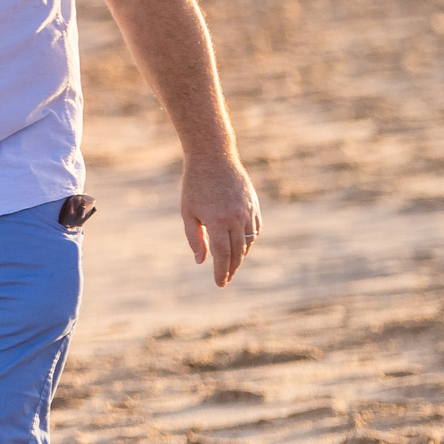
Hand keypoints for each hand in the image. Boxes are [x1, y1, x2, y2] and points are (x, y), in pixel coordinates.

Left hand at [182, 151, 261, 287]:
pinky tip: (241, 246)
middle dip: (231, 268)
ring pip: (248, 242)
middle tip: (225, 279)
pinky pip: (255, 230)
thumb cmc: (195, 186)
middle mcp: (236, 218)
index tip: (220, 284)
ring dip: (240, 256)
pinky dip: (249, 241)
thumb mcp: (188, 213)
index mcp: (217, 221)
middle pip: (237, 253)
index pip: (222, 255)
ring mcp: (248, 211)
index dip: (221, 272)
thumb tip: (201, 261)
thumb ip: (195, 238)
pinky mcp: (254, 205)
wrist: (214, 158)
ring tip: (230, 264)